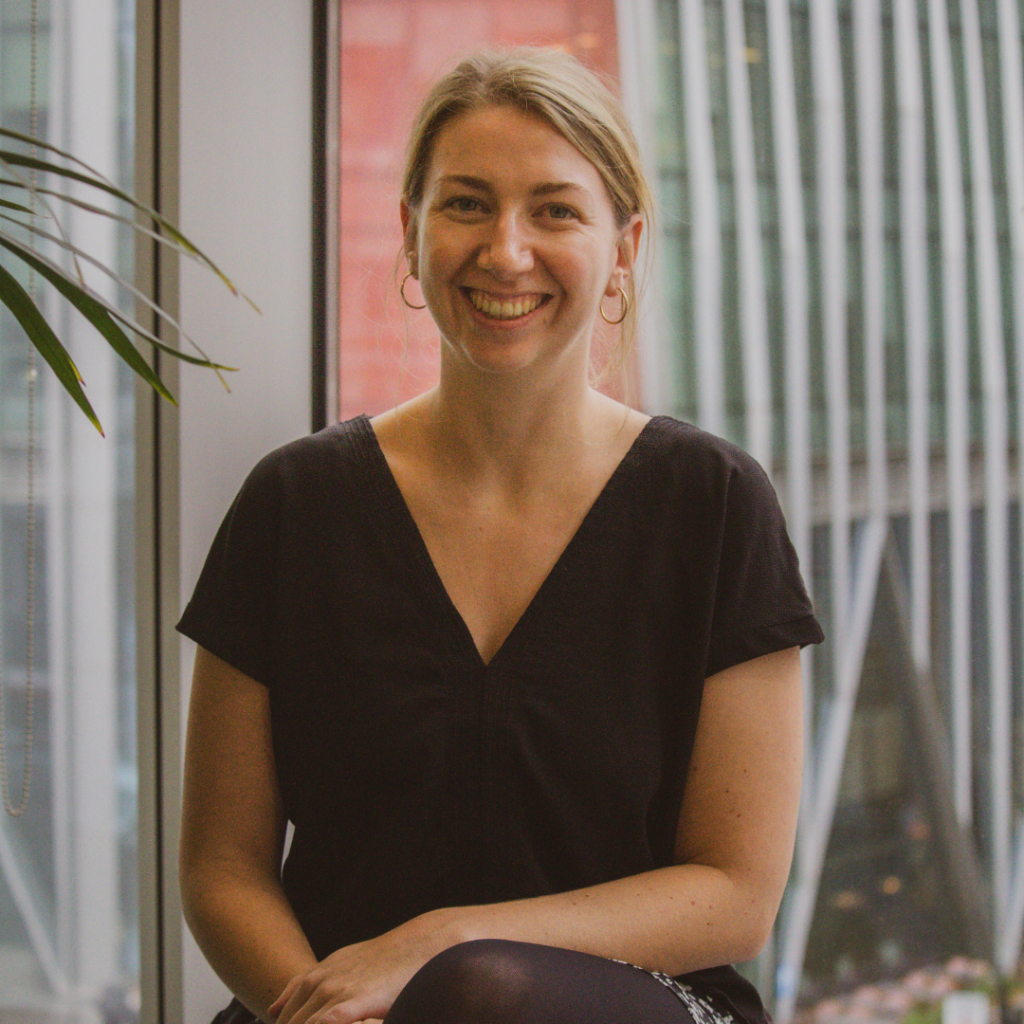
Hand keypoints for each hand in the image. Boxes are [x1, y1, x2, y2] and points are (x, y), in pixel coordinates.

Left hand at [268, 912, 453, 1023]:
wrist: (415, 945)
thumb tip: (273, 1008)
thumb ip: (303, 985)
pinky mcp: (357, 1000)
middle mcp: (321, 983)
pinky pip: (328, 1023)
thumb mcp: (336, 964)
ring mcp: (338, 991)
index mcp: (314, 978)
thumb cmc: (378, 959)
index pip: (283, 1018)